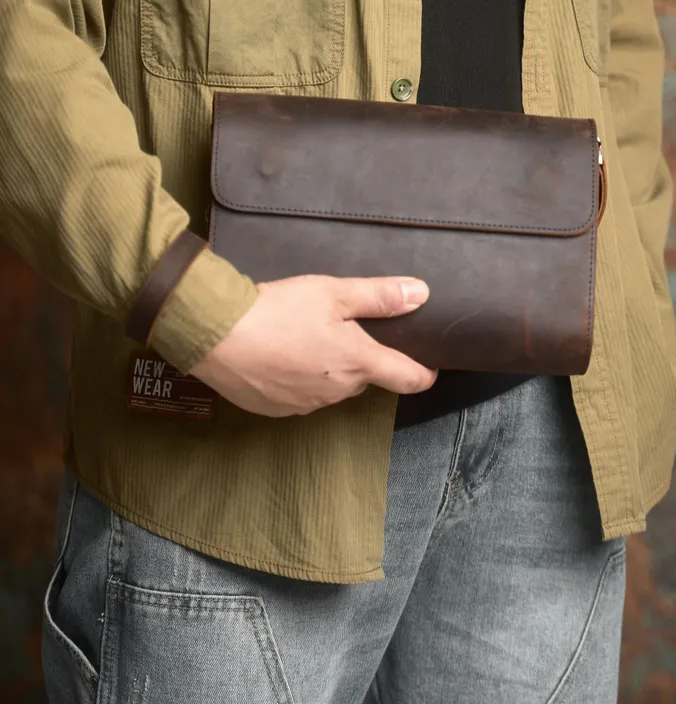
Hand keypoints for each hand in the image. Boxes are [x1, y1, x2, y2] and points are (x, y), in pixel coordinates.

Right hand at [188, 274, 436, 416]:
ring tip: (304, 338)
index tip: (430, 365)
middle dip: (361, 358)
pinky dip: (298, 378)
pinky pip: (301, 395)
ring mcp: (307, 405)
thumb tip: (421, 294)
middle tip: (343, 329)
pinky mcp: (277, 410)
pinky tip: (279, 356)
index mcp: (358, 363)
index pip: (408, 379)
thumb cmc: (279, 310)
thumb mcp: (333, 293)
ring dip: (328, 368)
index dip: (424, 373)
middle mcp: (338, 391)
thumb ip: (379, 296)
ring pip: (332, 387)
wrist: (217, 336)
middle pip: (364, 378)